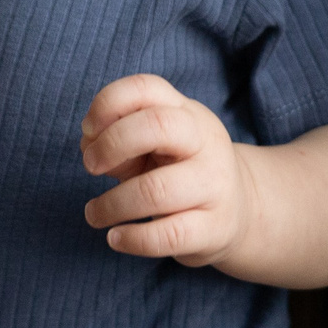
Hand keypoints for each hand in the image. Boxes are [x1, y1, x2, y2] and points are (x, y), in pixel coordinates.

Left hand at [81, 75, 256, 267]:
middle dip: (112, 144)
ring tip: (94, 213)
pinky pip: (169, 235)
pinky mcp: (215, 227)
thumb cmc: (178, 172)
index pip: (147, 88)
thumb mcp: (152, 147)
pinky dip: (132, 239)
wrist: (239, 211)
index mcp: (186, 112)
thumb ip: (118, 142)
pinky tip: (116, 238)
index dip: (108, 103)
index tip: (88, 130)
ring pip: (156, 190)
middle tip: (90, 166)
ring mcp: (215, 185)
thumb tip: (88, 147)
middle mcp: (206, 142)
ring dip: (112, 204)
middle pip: (158, 125)